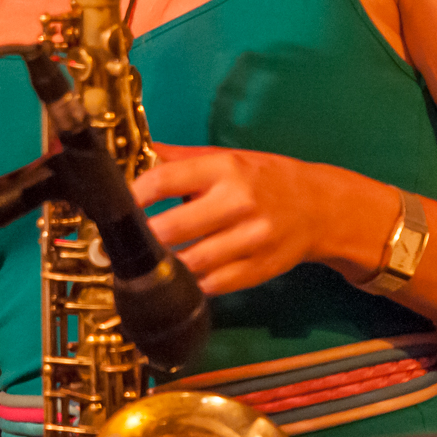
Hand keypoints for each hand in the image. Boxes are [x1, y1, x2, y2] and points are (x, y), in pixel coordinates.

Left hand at [130, 142, 332, 295]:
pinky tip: (182, 274)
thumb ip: (180, 159)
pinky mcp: (257, 270)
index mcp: (225, 169)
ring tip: (149, 261)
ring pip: (190, 262)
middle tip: (125, 242)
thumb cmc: (266, 179)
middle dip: (144, 237)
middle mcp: (237, 202)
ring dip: (164, 265)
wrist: (319, 207)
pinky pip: (212, 284)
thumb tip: (138, 152)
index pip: (165, 180)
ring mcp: (250, 239)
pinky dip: (192, 282)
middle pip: (173, 227)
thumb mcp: (227, 158)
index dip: (134, 195)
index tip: (117, 206)